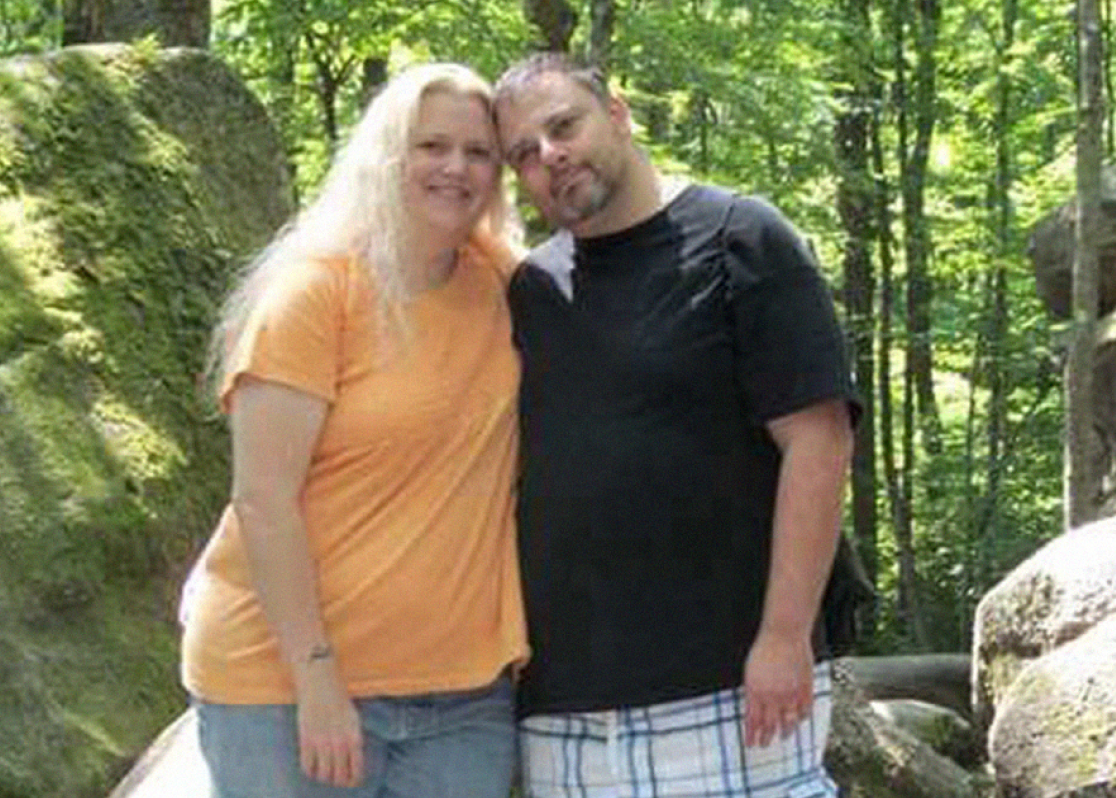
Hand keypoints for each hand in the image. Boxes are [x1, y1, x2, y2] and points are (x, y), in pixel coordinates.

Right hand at [295, 665, 363, 786]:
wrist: (320, 681)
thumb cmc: (338, 697)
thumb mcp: (353, 718)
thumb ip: (352, 738)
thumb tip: (351, 759)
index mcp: (354, 736)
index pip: (356, 769)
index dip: (354, 780)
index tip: (351, 782)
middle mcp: (340, 742)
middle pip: (339, 777)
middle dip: (339, 781)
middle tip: (337, 778)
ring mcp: (322, 742)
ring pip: (324, 775)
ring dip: (324, 777)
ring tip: (324, 773)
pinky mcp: (306, 739)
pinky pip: (307, 766)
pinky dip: (310, 771)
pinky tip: (312, 767)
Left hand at [742, 628, 813, 747]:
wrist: (784, 635)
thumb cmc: (764, 649)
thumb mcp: (750, 672)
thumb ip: (753, 692)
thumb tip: (753, 709)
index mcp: (756, 692)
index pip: (753, 721)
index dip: (752, 735)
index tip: (750, 744)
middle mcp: (773, 696)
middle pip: (770, 725)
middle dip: (766, 738)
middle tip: (764, 745)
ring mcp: (791, 694)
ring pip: (789, 721)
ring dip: (785, 731)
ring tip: (783, 736)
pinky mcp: (805, 688)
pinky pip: (805, 709)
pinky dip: (802, 717)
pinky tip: (800, 720)